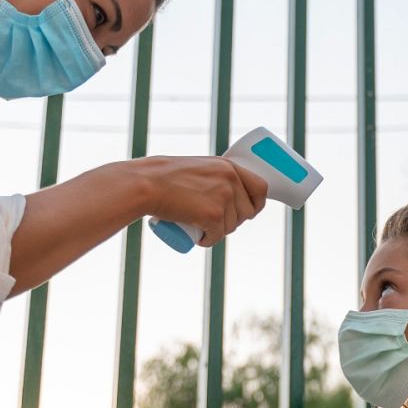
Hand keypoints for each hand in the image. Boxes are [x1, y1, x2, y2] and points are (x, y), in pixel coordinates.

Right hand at [138, 156, 267, 246]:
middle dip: (233, 221)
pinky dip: (209, 241)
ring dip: (219, 232)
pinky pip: (218, 236)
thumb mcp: (200, 167)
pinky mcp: (213, 215)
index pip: (261, 188)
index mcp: (229, 166)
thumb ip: (216, 175)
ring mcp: (223, 197)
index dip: (256, 204)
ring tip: (201, 226)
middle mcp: (231, 180)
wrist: (146, 183)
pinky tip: (201, 238)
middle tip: (214, 221)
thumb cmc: (166, 176)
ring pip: (231, 227)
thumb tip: (233, 192)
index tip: (248, 211)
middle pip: (247, 212)